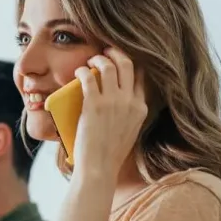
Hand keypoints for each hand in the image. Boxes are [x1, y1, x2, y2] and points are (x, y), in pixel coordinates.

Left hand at [72, 48, 146, 176]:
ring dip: (98, 59)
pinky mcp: (95, 104)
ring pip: (109, 66)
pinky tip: (79, 71)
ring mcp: (113, 102)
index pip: (141, 76)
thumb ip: (128, 113)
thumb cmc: (109, 154)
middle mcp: (130, 102)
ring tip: (91, 60)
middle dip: (115, 53)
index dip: (131, 63)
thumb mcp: (129, 131)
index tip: (120, 59)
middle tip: (105, 52)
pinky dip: (83, 71)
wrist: (99, 168)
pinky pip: (89, 78)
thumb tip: (118, 99)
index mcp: (141, 108)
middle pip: (127, 64)